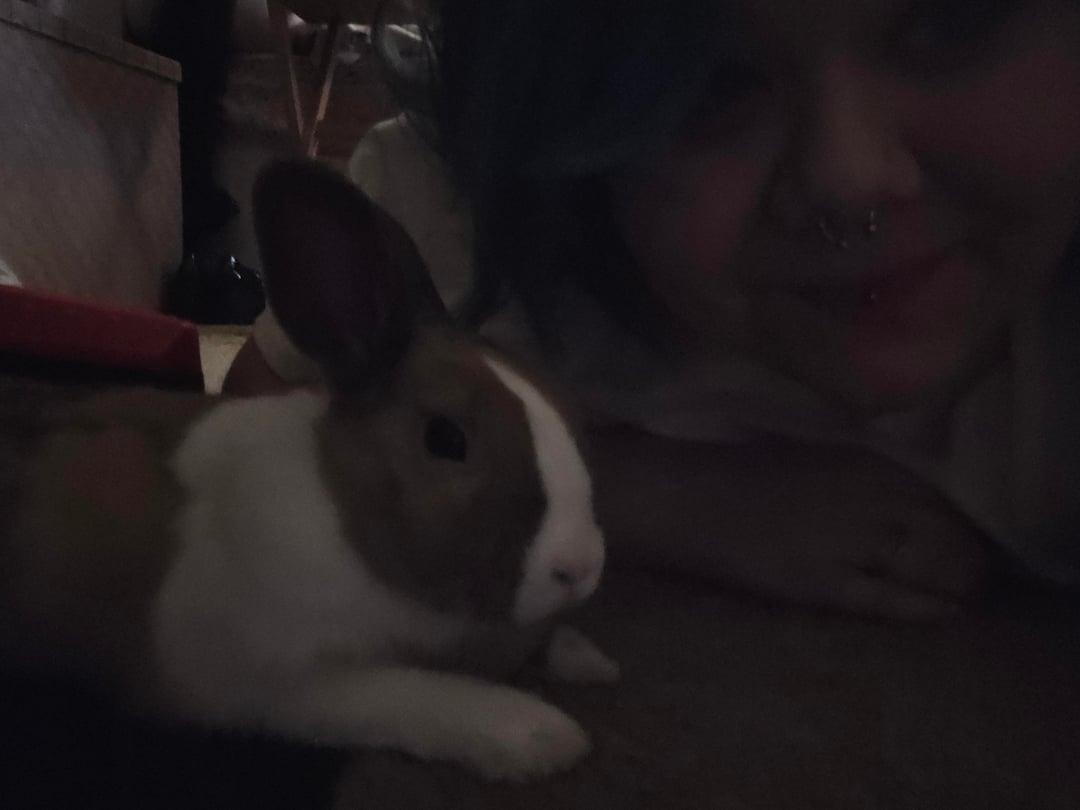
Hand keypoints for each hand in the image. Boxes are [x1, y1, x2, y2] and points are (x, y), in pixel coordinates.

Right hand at [713, 441, 990, 619]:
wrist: (683, 498)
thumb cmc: (736, 473)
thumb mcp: (809, 456)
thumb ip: (856, 475)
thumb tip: (901, 501)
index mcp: (860, 461)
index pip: (935, 494)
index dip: (956, 520)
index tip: (961, 535)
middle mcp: (864, 496)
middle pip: (941, 530)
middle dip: (963, 554)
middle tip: (969, 573)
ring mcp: (844, 540)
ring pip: (924, 563)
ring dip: (951, 579)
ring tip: (960, 593)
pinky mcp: (819, 581)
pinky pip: (885, 598)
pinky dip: (919, 606)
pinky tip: (941, 613)